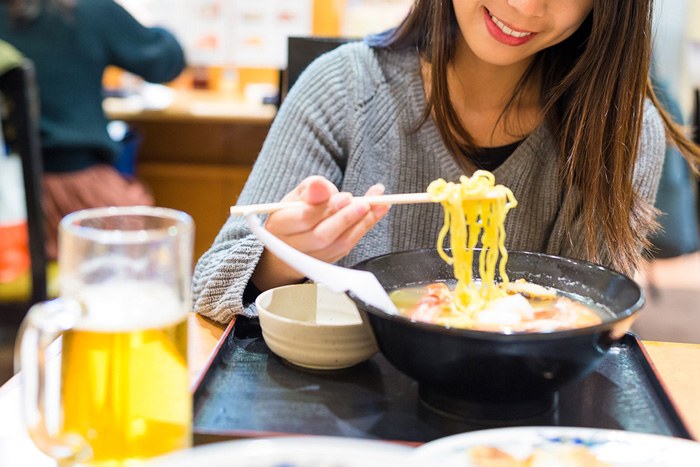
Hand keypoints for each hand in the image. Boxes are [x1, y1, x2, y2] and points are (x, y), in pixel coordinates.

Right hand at [251, 175, 389, 289]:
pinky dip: (364, 228)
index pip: (304, 218)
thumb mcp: (297, 195)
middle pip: (323, 236)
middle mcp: (293, 247)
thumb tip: (322, 186)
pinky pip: (348, 247)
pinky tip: (377, 212)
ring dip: (362, 223)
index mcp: (280, 225)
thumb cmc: (294, 213)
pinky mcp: (328, 263)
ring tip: (379, 204)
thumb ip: (311, 189)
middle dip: (347, 218)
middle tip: (365, 202)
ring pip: (339, 244)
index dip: (327, 208)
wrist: (289, 243)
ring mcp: (311, 259)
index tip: (346, 196)